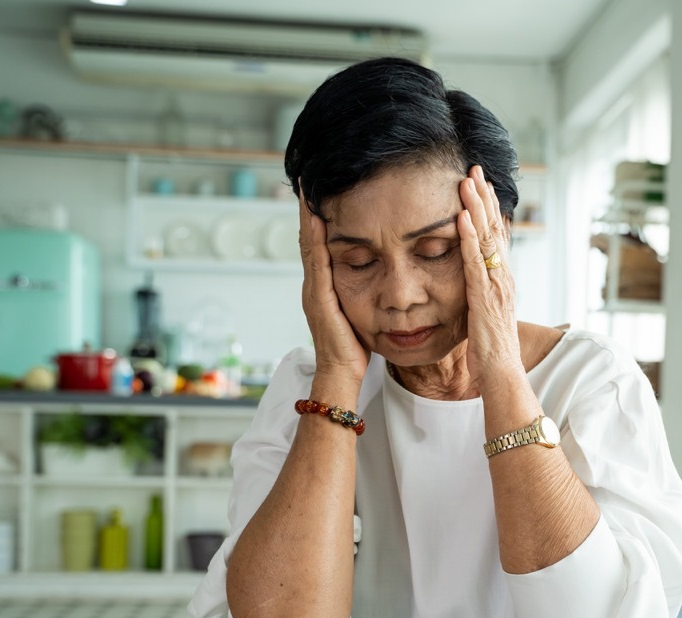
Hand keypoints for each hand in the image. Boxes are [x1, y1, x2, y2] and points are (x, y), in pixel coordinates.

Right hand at [298, 190, 369, 385]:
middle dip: (306, 209)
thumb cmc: (354, 348)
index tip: (317, 192)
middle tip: (306, 180)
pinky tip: (316, 220)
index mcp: (324, 287)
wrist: (341, 373)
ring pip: (308, 246)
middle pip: (308, 239)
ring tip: (306, 190)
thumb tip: (375, 275)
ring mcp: (313, 290)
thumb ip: (361, 293)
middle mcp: (314, 284)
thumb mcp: (359, 312)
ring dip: (306, 217)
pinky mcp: (319, 299)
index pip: (318, 245)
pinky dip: (314, 240)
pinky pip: (316, 264)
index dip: (315, 218)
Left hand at [458, 166, 522, 393]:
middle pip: (496, 229)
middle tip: (475, 169)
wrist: (502, 373)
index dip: (491, 209)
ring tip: (468, 182)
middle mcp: (503, 278)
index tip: (483, 185)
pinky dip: (469, 238)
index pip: (498, 236)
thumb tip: (474, 283)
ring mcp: (495, 286)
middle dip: (485, 197)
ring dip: (477, 208)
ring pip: (488, 239)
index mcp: (503, 280)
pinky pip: (475, 262)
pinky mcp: (483, 297)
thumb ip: (482, 294)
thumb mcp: (486, 314)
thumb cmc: (492, 350)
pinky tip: (462, 218)